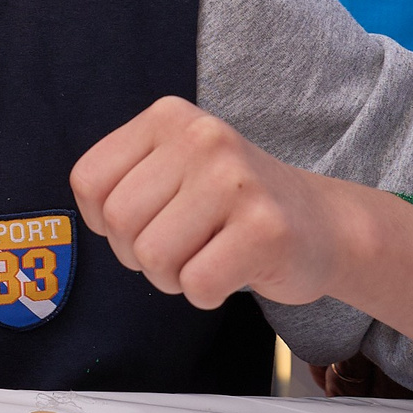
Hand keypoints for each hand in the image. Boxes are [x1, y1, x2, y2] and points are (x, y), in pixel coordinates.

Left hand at [70, 96, 351, 308]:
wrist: (324, 225)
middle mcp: (203, 138)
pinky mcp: (266, 229)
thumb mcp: (172, 166)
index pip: (87, 181)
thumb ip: (123, 180)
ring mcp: (237, 181)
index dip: (103, 220)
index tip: (143, 222)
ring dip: (170, 278)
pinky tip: (231, 272)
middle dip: (137, 255)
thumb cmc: (230, 205)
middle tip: (178, 249)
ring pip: (153, 257)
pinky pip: (196, 284)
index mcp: (168, 117)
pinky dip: (204, 294)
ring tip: (203, 259)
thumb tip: (93, 217)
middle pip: (119, 222)